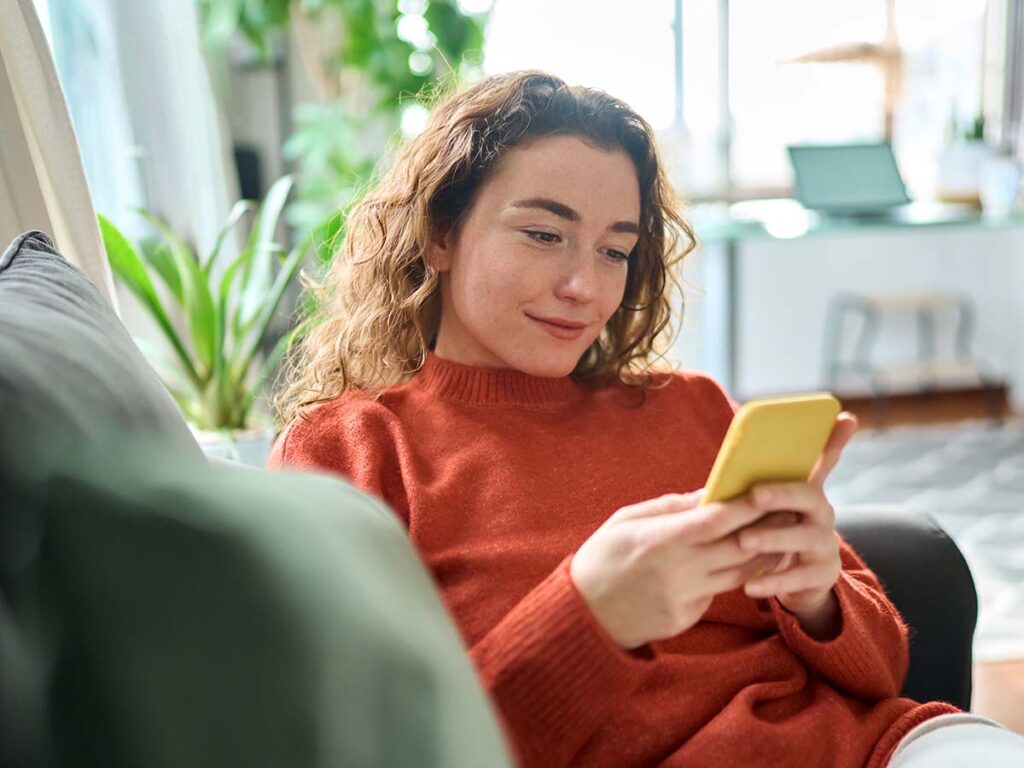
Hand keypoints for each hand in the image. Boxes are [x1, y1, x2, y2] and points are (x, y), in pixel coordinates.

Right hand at [570, 490, 784, 649]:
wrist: (584, 614)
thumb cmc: (602, 557)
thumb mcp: (625, 521)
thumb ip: (669, 507)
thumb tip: (707, 494)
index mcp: (659, 540)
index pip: (715, 520)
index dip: (745, 505)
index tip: (767, 490)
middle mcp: (677, 570)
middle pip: (737, 547)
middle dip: (767, 528)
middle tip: (789, 510)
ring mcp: (684, 598)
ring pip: (738, 574)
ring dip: (763, 555)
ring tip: (782, 536)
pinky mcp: (686, 618)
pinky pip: (717, 593)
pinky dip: (733, 577)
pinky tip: (746, 564)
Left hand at [737, 412, 858, 616]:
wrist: (798, 581)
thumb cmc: (776, 532)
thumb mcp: (769, 508)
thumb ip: (757, 483)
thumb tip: (734, 458)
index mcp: (808, 491)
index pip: (824, 460)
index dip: (836, 441)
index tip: (845, 417)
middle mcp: (823, 514)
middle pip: (810, 496)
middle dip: (782, 494)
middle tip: (754, 495)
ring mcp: (825, 545)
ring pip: (804, 538)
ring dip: (772, 537)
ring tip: (743, 540)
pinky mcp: (822, 575)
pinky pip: (798, 577)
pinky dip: (772, 581)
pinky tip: (750, 585)